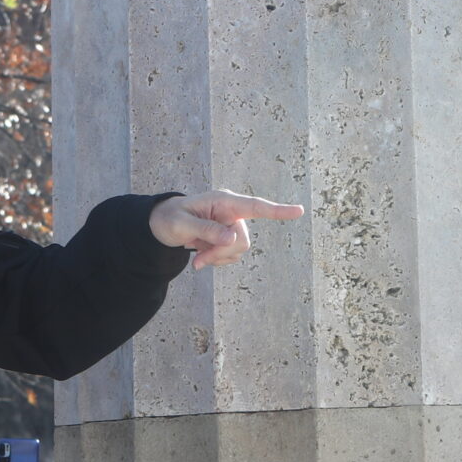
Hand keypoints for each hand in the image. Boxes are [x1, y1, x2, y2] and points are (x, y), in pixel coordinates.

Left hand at [148, 190, 304, 270]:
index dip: (277, 210)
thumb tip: (232, 238)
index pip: (254, 206)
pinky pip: (231, 256)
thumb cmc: (169, 218)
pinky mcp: (229, 238)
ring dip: (217, 258)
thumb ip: (206, 230)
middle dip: (221, 253)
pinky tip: (201, 254)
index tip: (299, 211)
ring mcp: (232, 225)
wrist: (162, 224)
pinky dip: (216, 260)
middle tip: (198, 260)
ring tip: (196, 255)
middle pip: (242, 240)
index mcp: (223, 201)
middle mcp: (232, 211)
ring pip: (238, 250)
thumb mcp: (181, 224)